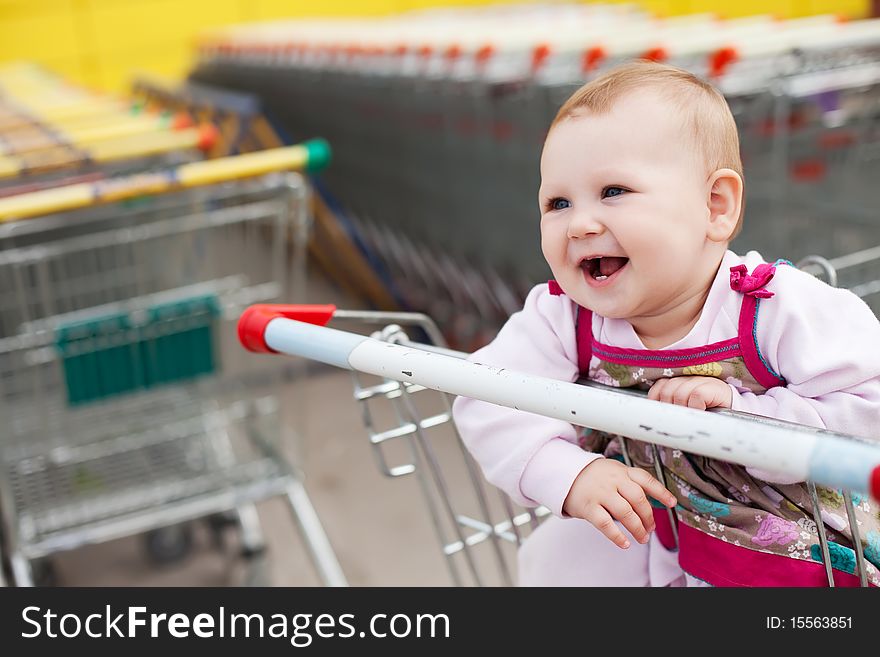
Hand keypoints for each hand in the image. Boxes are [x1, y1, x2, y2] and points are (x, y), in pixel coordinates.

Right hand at [562, 458, 676, 548]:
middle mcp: (612, 480)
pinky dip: (617, 536)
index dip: (661, 492)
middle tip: (650, 528)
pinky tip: (624, 543)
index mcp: (621, 470)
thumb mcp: (612, 471)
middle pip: (638, 498)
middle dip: (648, 516)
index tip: (671, 503)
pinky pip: (605, 524)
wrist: (563, 473)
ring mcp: (600, 492)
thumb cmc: (591, 476)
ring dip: (637, 528)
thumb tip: (649, 504)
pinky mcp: (588, 506)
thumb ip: (629, 483)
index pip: (645, 479)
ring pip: (625, 512)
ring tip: (641, 538)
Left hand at [648, 375, 731, 409]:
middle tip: (679, 418)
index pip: (659, 386)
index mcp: (679, 380)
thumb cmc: (707, 410)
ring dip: (683, 409)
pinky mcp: (712, 386)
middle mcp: (688, 377)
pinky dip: (696, 406)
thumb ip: (671, 405)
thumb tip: (655, 416)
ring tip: (691, 416)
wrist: (735, 409)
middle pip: (667, 391)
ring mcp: (701, 379)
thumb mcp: (686, 407)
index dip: (656, 399)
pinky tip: (702, 411)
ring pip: (679, 394)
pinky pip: (696, 395)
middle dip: (670, 408)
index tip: (661, 413)